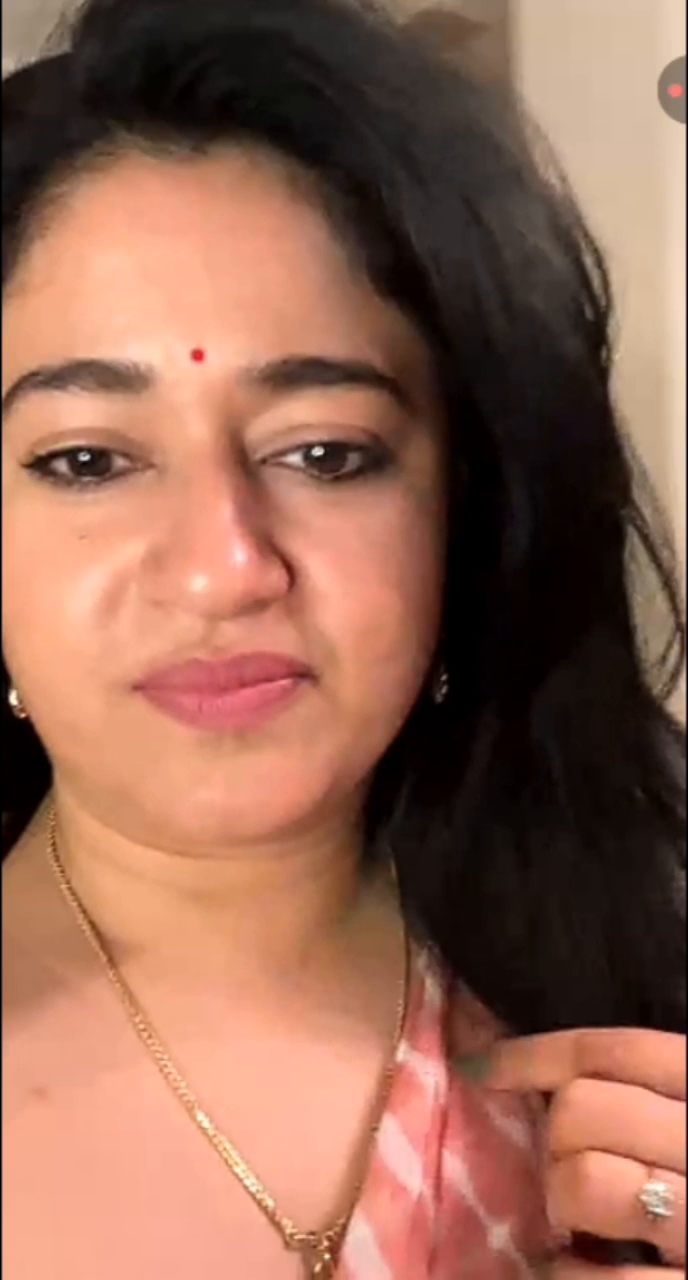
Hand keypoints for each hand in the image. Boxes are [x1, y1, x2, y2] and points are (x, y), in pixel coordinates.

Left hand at [486, 1028, 685, 1278]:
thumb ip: (650, 1094)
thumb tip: (548, 1080)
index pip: (617, 1050)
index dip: (535, 1054)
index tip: (481, 1069)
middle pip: (585, 1109)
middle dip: (556, 1138)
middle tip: (569, 1166)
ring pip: (584, 1181)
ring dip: (562, 1204)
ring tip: (578, 1221)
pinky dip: (568, 1276)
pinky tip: (573, 1270)